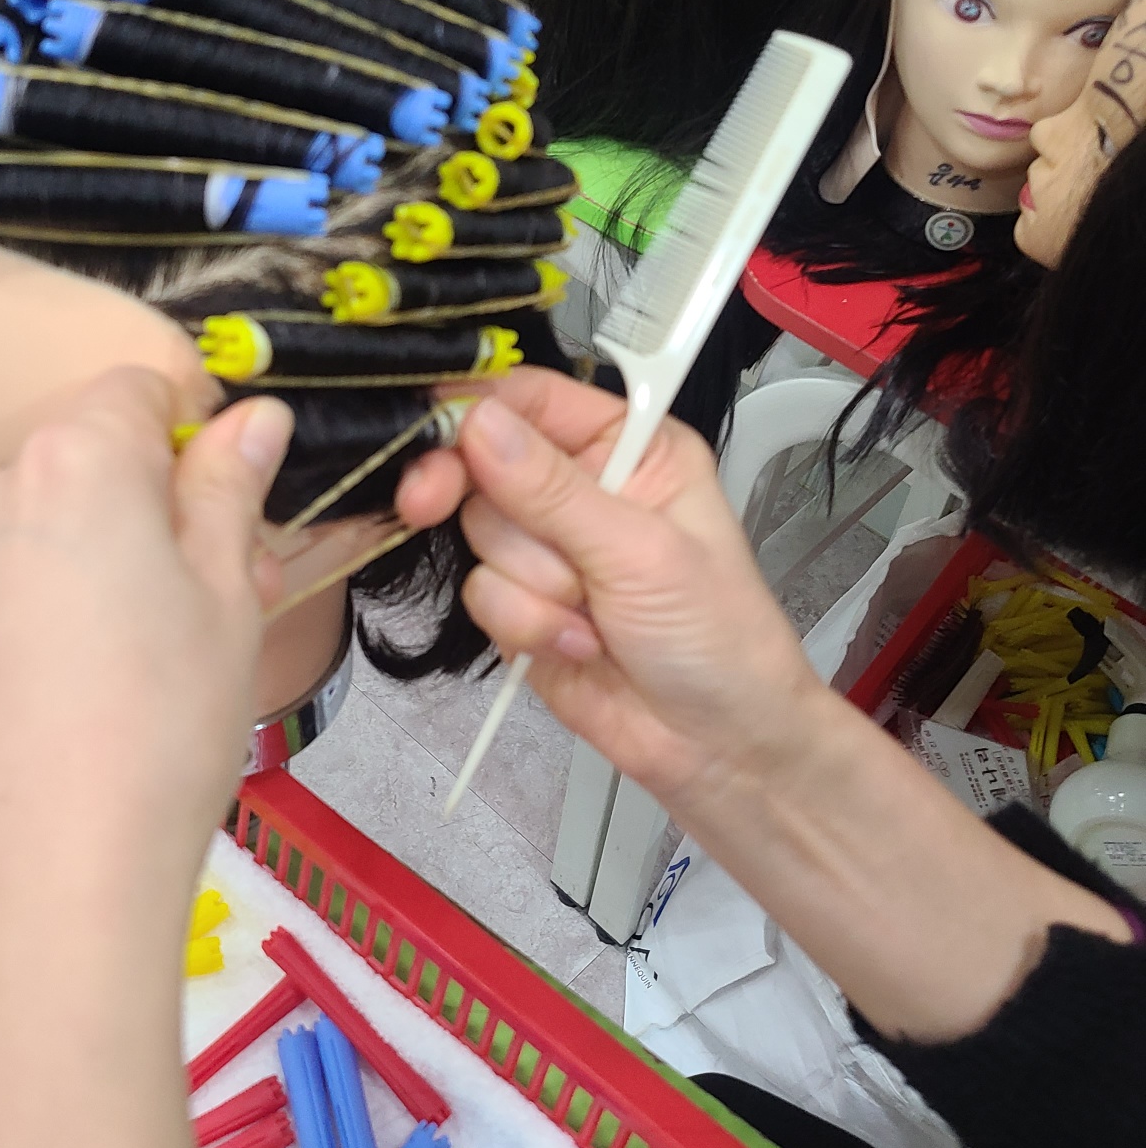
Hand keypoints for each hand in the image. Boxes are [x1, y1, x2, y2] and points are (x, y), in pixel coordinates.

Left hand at [0, 368, 293, 889]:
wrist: (51, 867)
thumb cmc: (165, 716)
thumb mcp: (226, 590)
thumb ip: (231, 487)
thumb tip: (253, 417)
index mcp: (74, 455)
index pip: (142, 384)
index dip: (205, 426)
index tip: (247, 493)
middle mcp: (2, 485)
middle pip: (103, 449)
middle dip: (175, 493)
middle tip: (243, 576)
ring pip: (75, 512)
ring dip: (139, 543)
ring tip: (196, 633)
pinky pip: (38, 563)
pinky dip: (90, 584)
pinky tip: (132, 662)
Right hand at [400, 369, 828, 808]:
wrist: (717, 747)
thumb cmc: (719, 638)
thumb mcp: (641, 552)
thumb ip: (551, 490)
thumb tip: (478, 424)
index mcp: (629, 445)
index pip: (532, 400)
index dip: (476, 409)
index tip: (434, 432)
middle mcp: (582, 487)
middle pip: (483, 462)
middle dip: (486, 504)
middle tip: (429, 503)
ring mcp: (547, 549)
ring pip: (478, 535)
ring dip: (532, 585)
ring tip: (595, 614)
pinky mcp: (521, 605)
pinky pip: (480, 595)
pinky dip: (526, 626)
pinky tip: (581, 645)